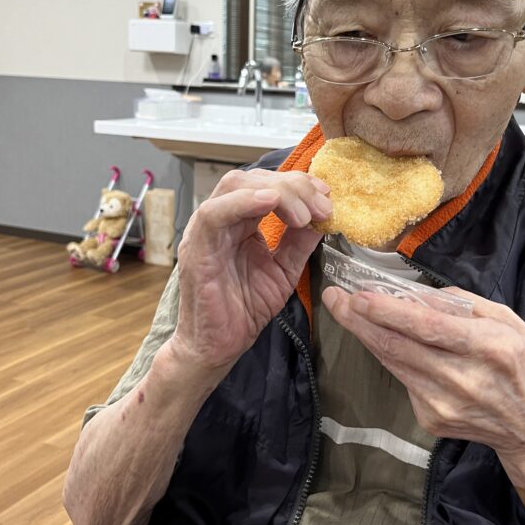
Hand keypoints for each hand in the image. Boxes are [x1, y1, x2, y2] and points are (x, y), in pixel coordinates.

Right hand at [170, 169, 329, 374]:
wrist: (219, 346)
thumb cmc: (244, 309)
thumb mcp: (283, 269)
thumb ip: (300, 241)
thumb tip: (324, 214)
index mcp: (241, 221)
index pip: (268, 185)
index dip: (300, 185)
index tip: (327, 197)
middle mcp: (222, 219)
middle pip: (254, 178)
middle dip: (293, 186)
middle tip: (321, 206)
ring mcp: (206, 231)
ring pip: (235, 186)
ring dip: (276, 192)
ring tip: (303, 214)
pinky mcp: (196, 248)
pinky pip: (214, 214)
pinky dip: (242, 202)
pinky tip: (270, 202)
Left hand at [322, 285, 524, 462]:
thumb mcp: (513, 323)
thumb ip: (467, 306)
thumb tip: (421, 295)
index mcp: (490, 348)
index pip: (428, 327)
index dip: (388, 312)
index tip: (358, 295)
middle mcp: (463, 379)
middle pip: (398, 346)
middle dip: (359, 319)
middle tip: (334, 296)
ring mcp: (444, 404)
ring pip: (393, 362)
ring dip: (366, 335)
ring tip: (346, 310)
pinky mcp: (431, 420)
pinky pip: (403, 378)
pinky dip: (390, 356)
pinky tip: (384, 339)